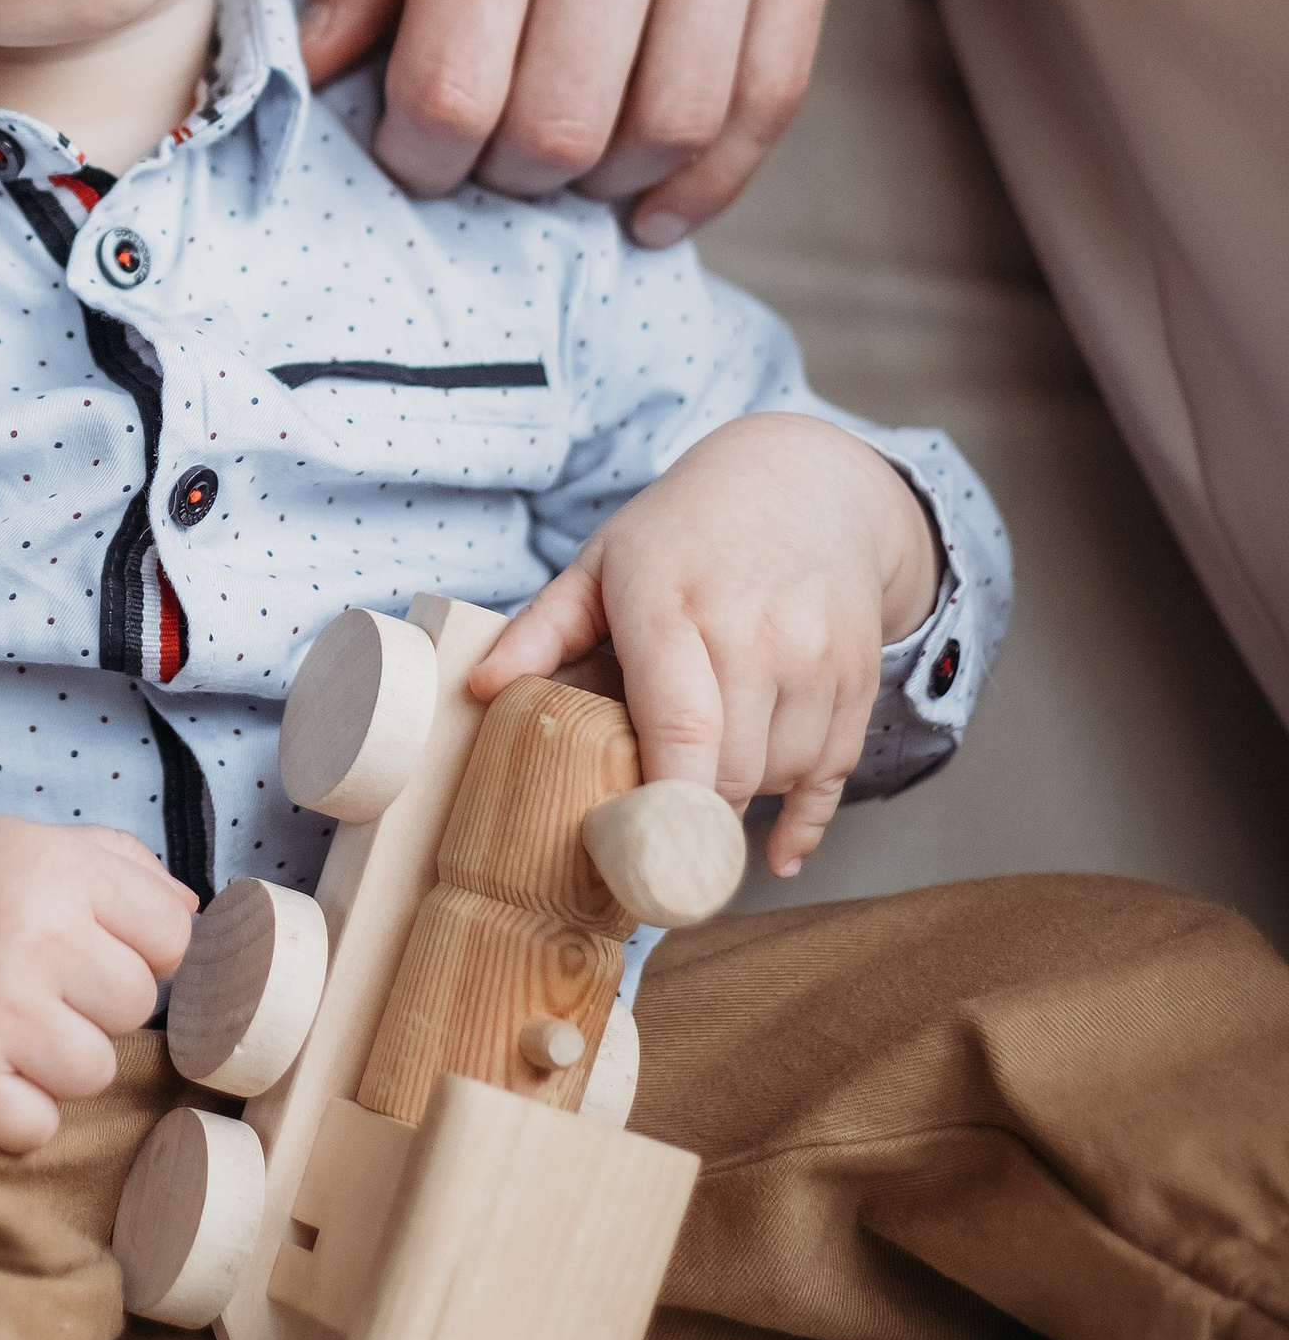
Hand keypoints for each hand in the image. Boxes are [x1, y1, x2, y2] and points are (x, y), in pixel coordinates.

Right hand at [0, 814, 198, 1152]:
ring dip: (53, 1061)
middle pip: (137, 1008)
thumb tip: (195, 913)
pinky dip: (9, 1110)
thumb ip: (112, 863)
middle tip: (19, 982)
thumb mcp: (12, 840)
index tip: (81, 947)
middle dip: (89, 1003)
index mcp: (54, 869)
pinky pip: (38, 1126)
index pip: (174, 936)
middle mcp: (34, 936)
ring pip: (94, 1073)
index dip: (135, 947)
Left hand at [300, 0, 864, 239]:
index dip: (421, 153)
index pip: (454, 87)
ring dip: (607, 183)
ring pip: (671, 127)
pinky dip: (714, 170)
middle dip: (505, 176)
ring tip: (565, 166)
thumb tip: (324, 70)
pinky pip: (771, 91)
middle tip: (481, 156)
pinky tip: (659, 190)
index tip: (409, 142)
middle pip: (562, 130)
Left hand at [471, 414, 940, 875]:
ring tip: (700, 768)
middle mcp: (755, 632)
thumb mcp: (602, 562)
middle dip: (688, 816)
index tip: (631, 855)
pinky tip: (774, 849)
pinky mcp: (859, 678)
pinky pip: (836, 775)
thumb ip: (541, 628)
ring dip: (740, 797)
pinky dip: (802, 819)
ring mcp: (817, 656)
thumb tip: (480, 688)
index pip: (679, 727)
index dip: (661, 805)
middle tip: (646, 832)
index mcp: (673, 604)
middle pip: (729, 771)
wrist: (805, 484)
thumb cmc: (685, 533)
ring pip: (781, 776)